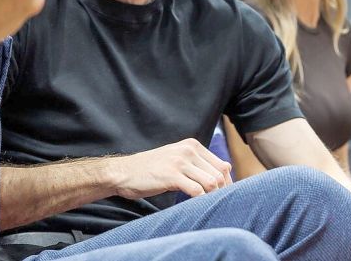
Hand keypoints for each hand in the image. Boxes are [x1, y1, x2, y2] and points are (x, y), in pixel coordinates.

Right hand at [110, 139, 232, 199]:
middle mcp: (188, 150)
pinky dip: (200, 201)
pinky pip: (197, 191)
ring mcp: (179, 162)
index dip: (227, 184)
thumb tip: (226, 173)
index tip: (223, 196)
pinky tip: (194, 206)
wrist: (123, 172)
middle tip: (215, 205)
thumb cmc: (150, 169)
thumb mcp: (176, 159)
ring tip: (205, 205)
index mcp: (191, 145)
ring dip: (211, 197)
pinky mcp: (171, 176)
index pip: (222, 165)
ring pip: (211, 183)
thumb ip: (198, 163)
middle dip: (221, 192)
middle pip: (219, 175)